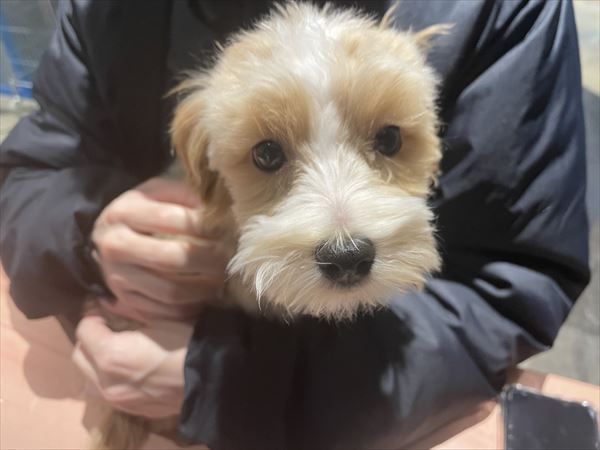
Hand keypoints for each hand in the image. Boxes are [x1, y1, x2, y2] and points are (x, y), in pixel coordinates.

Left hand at [73, 312, 192, 417]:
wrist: (209, 376)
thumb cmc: (185, 341)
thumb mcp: (157, 317)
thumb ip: (126, 310)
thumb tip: (107, 302)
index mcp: (110, 355)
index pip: (84, 329)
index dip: (93, 314)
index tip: (104, 308)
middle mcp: (105, 381)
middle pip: (79, 355)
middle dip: (89, 339)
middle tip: (108, 328)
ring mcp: (116, 400)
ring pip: (88, 378)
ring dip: (95, 362)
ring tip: (114, 351)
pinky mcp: (129, 409)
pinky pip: (106, 392)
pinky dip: (108, 378)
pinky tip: (129, 369)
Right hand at [92, 177, 228, 321]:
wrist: (107, 236)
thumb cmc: (143, 210)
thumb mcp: (159, 192)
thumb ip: (185, 194)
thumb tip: (219, 209)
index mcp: (123, 213)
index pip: (170, 220)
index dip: (204, 225)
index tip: (226, 228)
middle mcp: (115, 246)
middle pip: (173, 259)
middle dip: (210, 260)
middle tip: (230, 257)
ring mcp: (117, 277)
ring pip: (171, 291)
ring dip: (204, 288)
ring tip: (222, 277)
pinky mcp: (124, 300)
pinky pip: (165, 311)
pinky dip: (191, 306)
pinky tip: (205, 294)